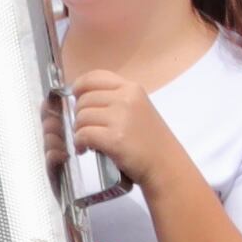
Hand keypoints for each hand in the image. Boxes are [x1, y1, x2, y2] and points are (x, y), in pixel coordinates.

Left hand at [65, 70, 185, 191]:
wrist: (165, 164)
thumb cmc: (149, 140)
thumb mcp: (137, 108)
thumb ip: (114, 99)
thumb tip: (81, 98)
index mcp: (131, 88)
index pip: (94, 77)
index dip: (79, 87)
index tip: (76, 99)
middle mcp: (126, 98)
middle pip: (84, 99)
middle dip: (79, 115)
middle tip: (86, 128)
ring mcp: (121, 117)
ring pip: (81, 117)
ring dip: (78, 130)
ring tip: (87, 141)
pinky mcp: (115, 138)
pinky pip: (83, 134)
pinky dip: (79, 143)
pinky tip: (85, 149)